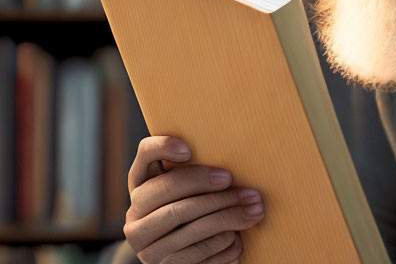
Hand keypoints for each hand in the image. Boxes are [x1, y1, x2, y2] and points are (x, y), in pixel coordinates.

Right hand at [123, 136, 265, 262]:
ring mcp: (147, 246)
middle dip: (211, 190)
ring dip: (229, 217)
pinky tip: (239, 236)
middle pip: (171, 194)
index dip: (163, 148)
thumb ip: (197, 168)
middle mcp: (136, 217)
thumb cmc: (198, 206)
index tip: (189, 150)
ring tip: (255, 210)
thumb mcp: (192, 187)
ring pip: (190, 227)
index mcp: (142, 185)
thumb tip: (231, 154)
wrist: (187, 255)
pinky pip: (198, 252)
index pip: (146, 154)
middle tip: (243, 188)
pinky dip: (224, 242)